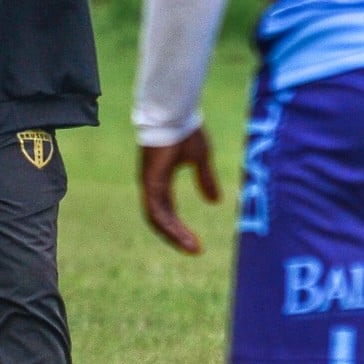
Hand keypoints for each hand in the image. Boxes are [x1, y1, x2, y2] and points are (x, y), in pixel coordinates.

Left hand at [138, 126, 217, 254]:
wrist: (174, 113)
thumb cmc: (185, 130)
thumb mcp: (200, 158)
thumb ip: (205, 180)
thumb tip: (215, 202)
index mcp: (160, 179)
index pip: (166, 210)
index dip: (178, 226)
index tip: (195, 242)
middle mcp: (152, 184)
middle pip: (160, 219)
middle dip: (177, 236)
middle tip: (195, 250)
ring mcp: (149, 183)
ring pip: (156, 218)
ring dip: (173, 235)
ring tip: (191, 248)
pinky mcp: (150, 182)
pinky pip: (155, 210)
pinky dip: (167, 225)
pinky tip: (180, 235)